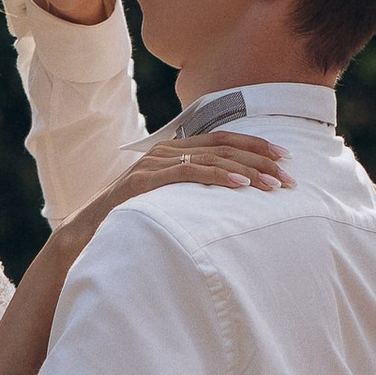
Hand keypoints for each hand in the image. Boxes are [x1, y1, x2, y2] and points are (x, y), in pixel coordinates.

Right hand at [97, 132, 286, 217]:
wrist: (86, 234)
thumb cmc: (131, 222)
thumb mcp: (168, 202)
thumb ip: (192, 192)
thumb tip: (231, 198)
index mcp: (174, 151)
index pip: (223, 139)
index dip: (256, 145)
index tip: (285, 159)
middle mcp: (166, 150)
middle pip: (223, 146)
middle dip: (261, 160)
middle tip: (289, 177)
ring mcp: (154, 163)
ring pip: (212, 158)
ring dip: (248, 171)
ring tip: (273, 185)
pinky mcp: (145, 180)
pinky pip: (189, 173)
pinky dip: (218, 176)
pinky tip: (241, 184)